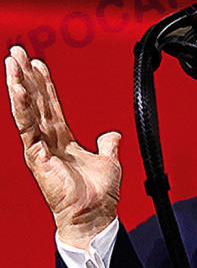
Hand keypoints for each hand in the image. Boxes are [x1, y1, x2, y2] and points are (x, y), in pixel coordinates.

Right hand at [5, 46, 120, 248]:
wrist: (94, 215)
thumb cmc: (97, 195)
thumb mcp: (108, 161)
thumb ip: (108, 145)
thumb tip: (113, 134)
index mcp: (62, 139)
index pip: (50, 105)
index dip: (44, 84)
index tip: (38, 63)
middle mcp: (47, 141)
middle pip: (34, 101)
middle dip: (24, 76)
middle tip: (16, 52)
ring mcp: (39, 148)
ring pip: (26, 110)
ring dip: (18, 84)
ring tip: (11, 62)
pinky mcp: (36, 156)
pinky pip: (27, 127)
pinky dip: (23, 107)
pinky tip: (18, 89)